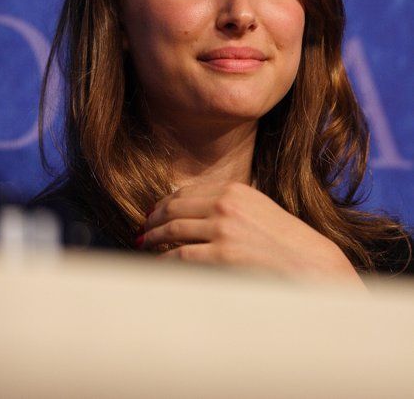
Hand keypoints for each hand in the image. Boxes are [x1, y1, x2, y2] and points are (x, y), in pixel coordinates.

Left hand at [139, 182, 366, 287]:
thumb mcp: (257, 210)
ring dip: (153, 238)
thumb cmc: (286, 242)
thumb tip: (196, 216)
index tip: (153, 211)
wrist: (310, 263)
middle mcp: (225, 203)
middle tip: (142, 228)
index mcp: (233, 189)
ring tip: (143, 244)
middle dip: (154, 219)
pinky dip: (164, 259)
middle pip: (175, 208)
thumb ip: (229, 207)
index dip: (165, 203)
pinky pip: (182, 255)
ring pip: (174, 230)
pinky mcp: (222, 254)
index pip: (187, 193)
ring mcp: (223, 228)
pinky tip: (157, 262)